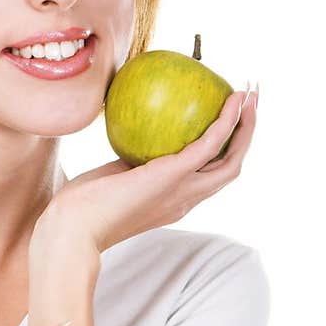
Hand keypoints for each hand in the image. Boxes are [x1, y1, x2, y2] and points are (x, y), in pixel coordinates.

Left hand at [44, 85, 257, 253]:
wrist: (73, 228)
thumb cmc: (82, 206)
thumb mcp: (113, 176)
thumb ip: (131, 158)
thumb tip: (133, 127)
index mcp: (175, 200)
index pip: (209, 175)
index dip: (225, 150)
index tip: (228, 121)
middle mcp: (186, 199)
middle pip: (230, 167)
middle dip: (246, 135)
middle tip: (251, 102)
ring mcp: (183, 191)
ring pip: (231, 159)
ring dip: (246, 126)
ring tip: (251, 96)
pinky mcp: (174, 176)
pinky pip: (209, 145)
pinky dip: (226, 122)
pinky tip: (232, 100)